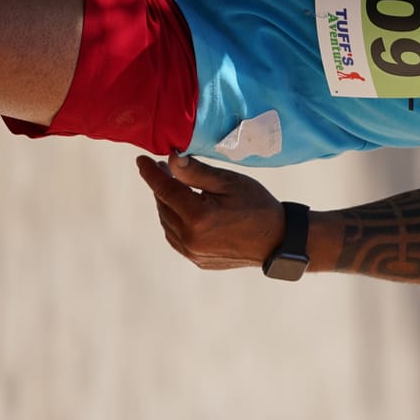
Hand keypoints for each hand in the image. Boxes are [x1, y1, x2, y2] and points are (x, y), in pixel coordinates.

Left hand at [135, 152, 286, 270]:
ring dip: (167, 204)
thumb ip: (196, 171)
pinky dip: (174, 221)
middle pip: (164, 206)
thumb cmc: (258, 206)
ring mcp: (193, 253)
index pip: (164, 189)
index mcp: (198, 217)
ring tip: (176, 187)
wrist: (279, 240)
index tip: (141, 160)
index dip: (151, 173)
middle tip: (165, 168)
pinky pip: (176, 237)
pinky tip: (184, 210)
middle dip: (161, 186)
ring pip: (167, 223)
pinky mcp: (198, 260)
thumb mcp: (229, 182)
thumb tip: (171, 159)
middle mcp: (191, 238)